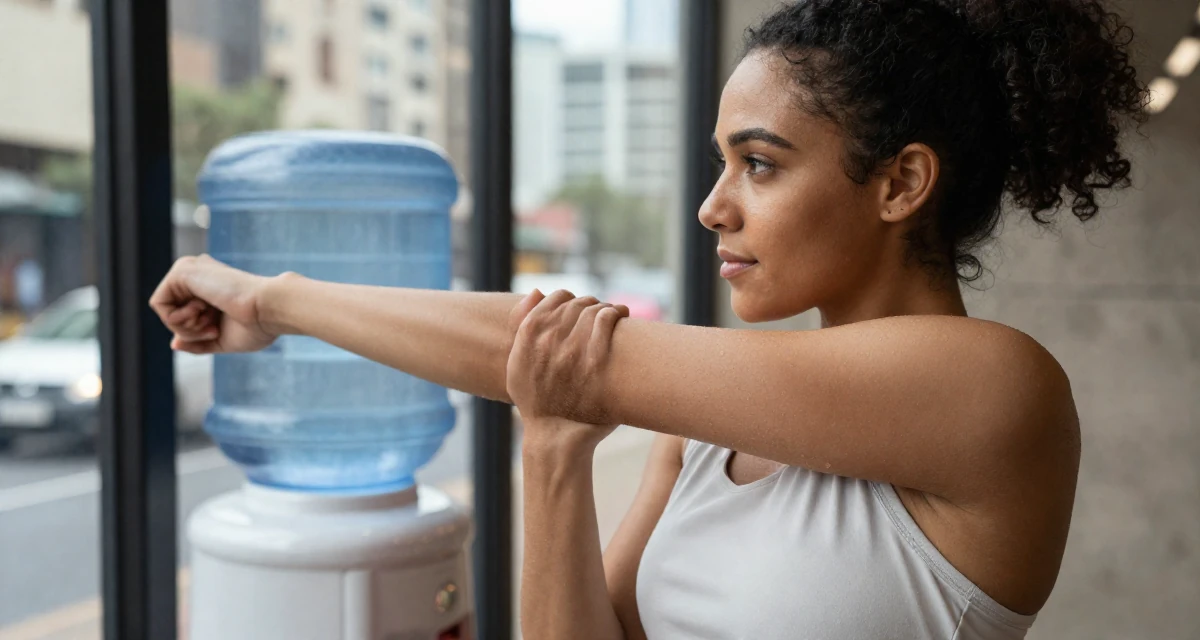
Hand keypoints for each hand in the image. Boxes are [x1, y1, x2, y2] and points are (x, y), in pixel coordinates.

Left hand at [149, 254, 279, 353]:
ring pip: (164, 309)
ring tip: (209, 321)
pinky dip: (176, 319)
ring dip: (185, 326)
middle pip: (172, 313)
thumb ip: (197, 341)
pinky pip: (158, 303)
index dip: (195, 333)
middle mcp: (199, 276)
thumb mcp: (222, 339)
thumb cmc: (256, 326)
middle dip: (189, 330)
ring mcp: (190, 271)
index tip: (217, 331)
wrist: (267, 310)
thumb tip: (173, 343)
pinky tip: (200, 312)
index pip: (184, 316)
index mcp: (211, 287)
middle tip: (213, 328)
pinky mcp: (181, 271)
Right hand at [506, 289, 628, 445]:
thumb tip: (537, 291)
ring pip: (592, 308)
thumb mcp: (517, 367)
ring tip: (613, 314)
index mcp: (529, 336)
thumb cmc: (538, 402)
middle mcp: (548, 338)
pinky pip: (606, 320)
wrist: (556, 437)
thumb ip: (522, 326)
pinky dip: (615, 313)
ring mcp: (572, 346)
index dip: (568, 300)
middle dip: (589, 304)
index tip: (577, 309)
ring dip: (604, 307)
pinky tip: (621, 316)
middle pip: (576, 302)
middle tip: (598, 312)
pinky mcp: (595, 357)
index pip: (554, 298)